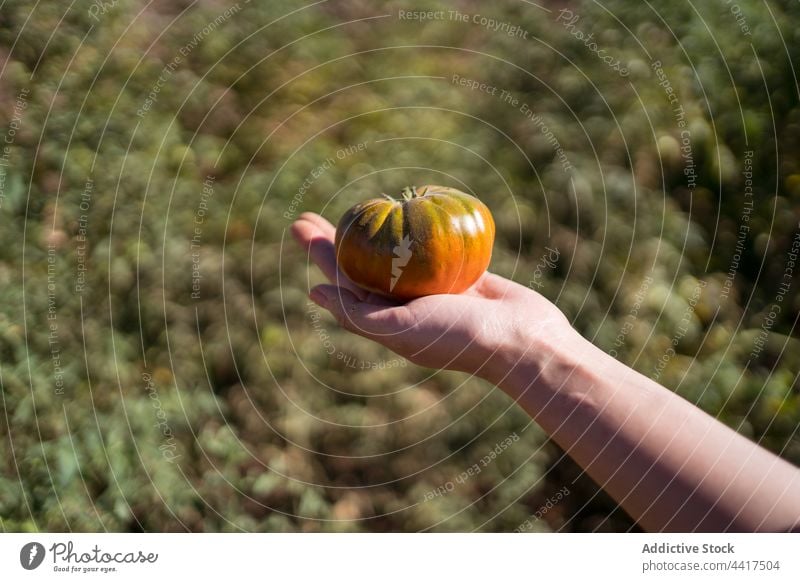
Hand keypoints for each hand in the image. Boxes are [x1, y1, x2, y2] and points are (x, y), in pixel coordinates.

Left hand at [291, 212, 571, 379]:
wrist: (521, 339)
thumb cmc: (457, 337)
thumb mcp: (400, 329)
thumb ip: (357, 313)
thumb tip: (313, 293)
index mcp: (387, 318)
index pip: (344, 279)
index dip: (320, 253)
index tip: (300, 226)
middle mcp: (406, 303)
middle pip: (361, 263)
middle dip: (336, 238)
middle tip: (309, 214)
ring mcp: (435, 287)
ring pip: (396, 251)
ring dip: (375, 229)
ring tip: (356, 207)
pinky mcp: (463, 272)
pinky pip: (436, 245)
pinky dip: (420, 230)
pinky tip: (406, 210)